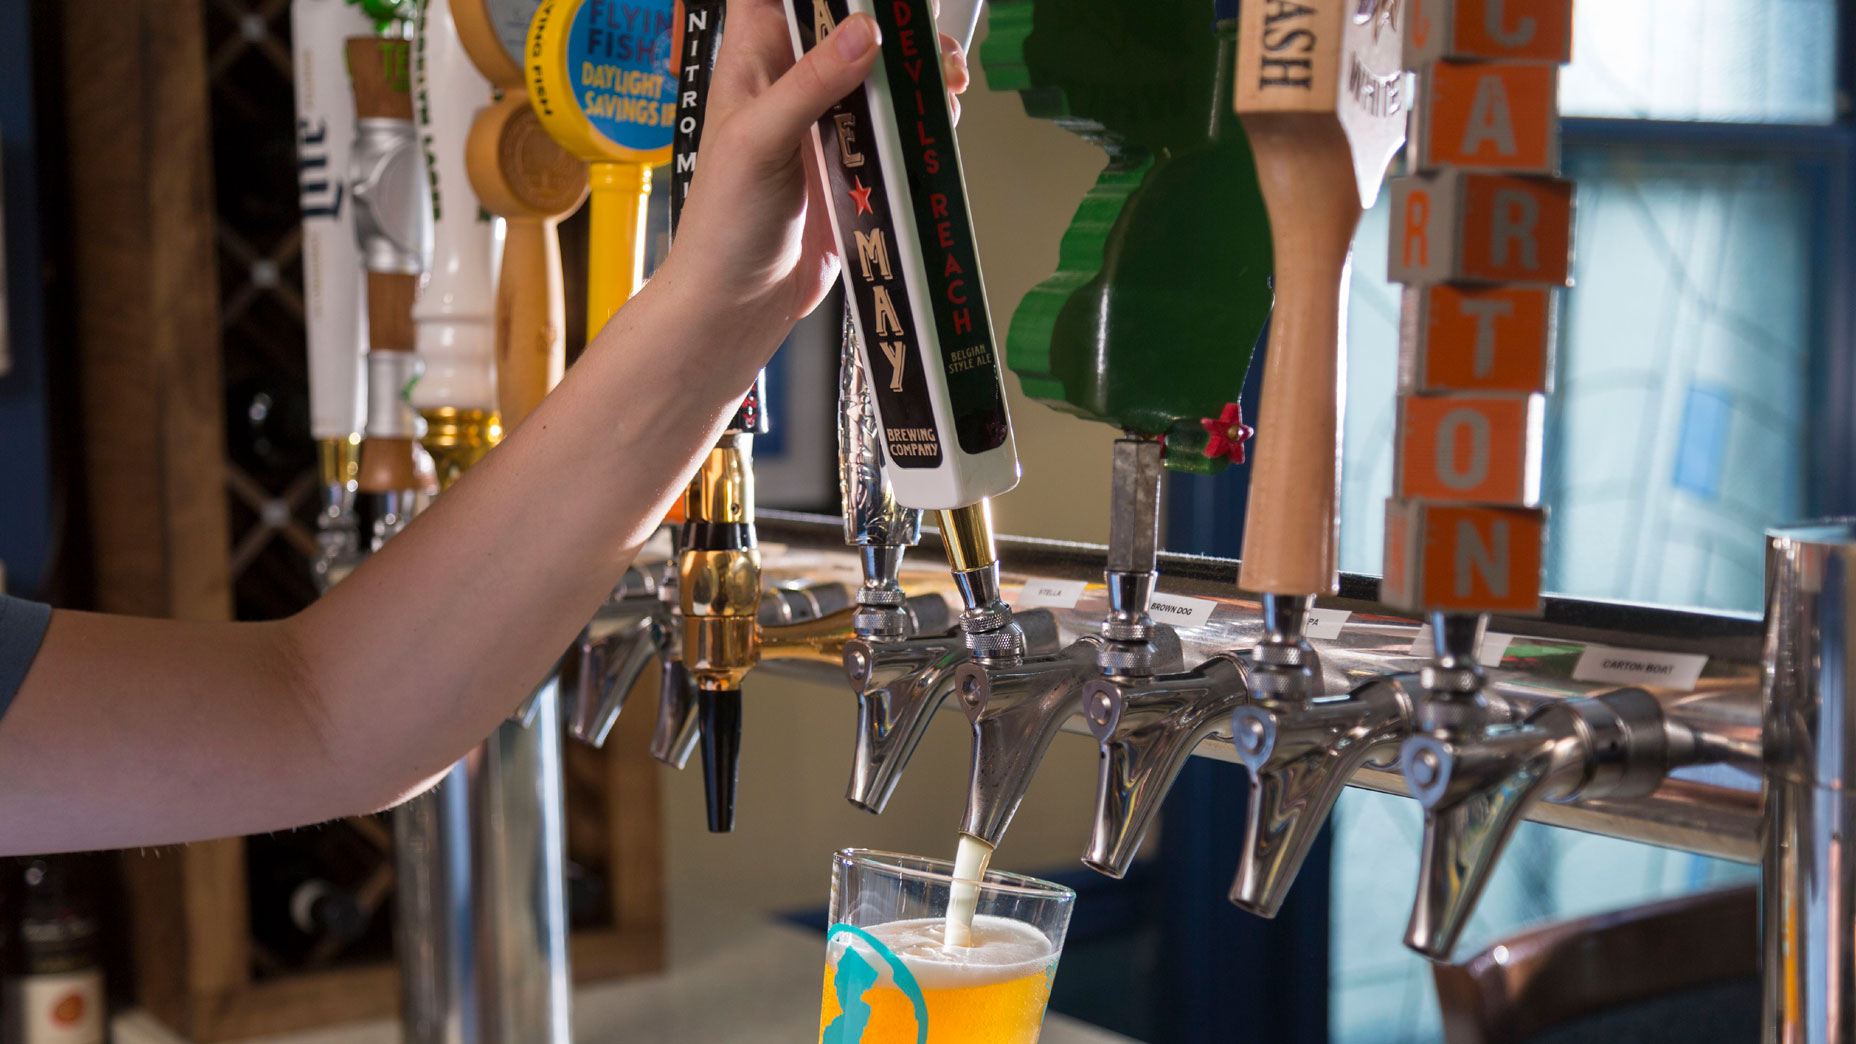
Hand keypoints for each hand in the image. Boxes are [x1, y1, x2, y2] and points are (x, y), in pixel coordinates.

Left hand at [663, 1, 970, 341]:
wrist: (740, 306)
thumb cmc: (723, 226)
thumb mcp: (759, 142)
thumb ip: (810, 83)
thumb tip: (863, 32)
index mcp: (754, 61)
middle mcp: (791, 82)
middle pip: (846, 21)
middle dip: (892, 19)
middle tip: (924, 32)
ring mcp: (827, 122)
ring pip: (881, 71)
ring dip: (919, 67)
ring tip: (945, 77)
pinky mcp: (857, 162)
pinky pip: (897, 123)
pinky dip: (925, 114)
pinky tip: (941, 115)